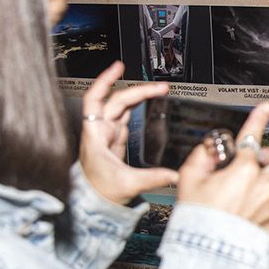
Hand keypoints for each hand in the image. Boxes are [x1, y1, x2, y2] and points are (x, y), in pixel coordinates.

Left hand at [79, 61, 177, 204]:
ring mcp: (107, 133)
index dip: (105, 81)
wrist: (93, 201)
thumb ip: (153, 178)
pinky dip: (136, 106)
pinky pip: (125, 115)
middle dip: (138, 90)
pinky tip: (146, 100)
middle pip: (117, 101)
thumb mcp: (128, 184)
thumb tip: (175, 175)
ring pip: (121, 106)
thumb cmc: (100, 191)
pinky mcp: (114, 138)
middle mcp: (100, 130)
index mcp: (96, 135)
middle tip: (161, 87)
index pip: (96, 100)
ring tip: (157, 89)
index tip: (117, 67)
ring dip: (138, 96)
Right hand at [177, 104, 268, 234]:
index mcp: (242, 168)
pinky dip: (260, 207)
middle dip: (261, 161)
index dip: (259, 118)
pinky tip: (243, 217)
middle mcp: (262, 183)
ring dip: (259, 187)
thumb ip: (202, 156)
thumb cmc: (198, 219)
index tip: (266, 107)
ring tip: (237, 203)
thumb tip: (211, 148)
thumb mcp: (189, 180)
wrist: (210, 255)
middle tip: (245, 170)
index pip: (251, 135)